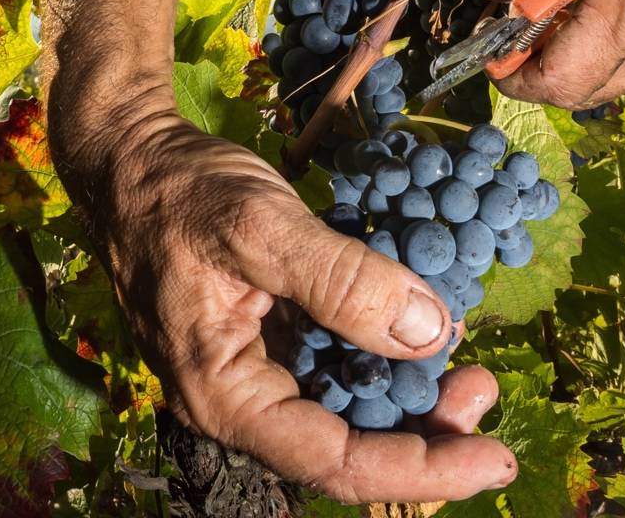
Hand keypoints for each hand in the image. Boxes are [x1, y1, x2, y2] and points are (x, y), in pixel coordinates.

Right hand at [66, 105, 516, 502]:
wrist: (131, 156)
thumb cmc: (177, 191)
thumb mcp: (262, 226)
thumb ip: (344, 282)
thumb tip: (432, 333)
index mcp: (223, 394)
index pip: (335, 461)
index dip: (423, 469)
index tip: (494, 455)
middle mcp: (239, 399)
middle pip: (347, 447)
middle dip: (425, 430)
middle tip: (486, 386)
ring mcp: (255, 370)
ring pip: (347, 410)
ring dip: (410, 393)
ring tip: (467, 359)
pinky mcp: (270, 339)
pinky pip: (336, 367)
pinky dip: (383, 353)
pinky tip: (421, 322)